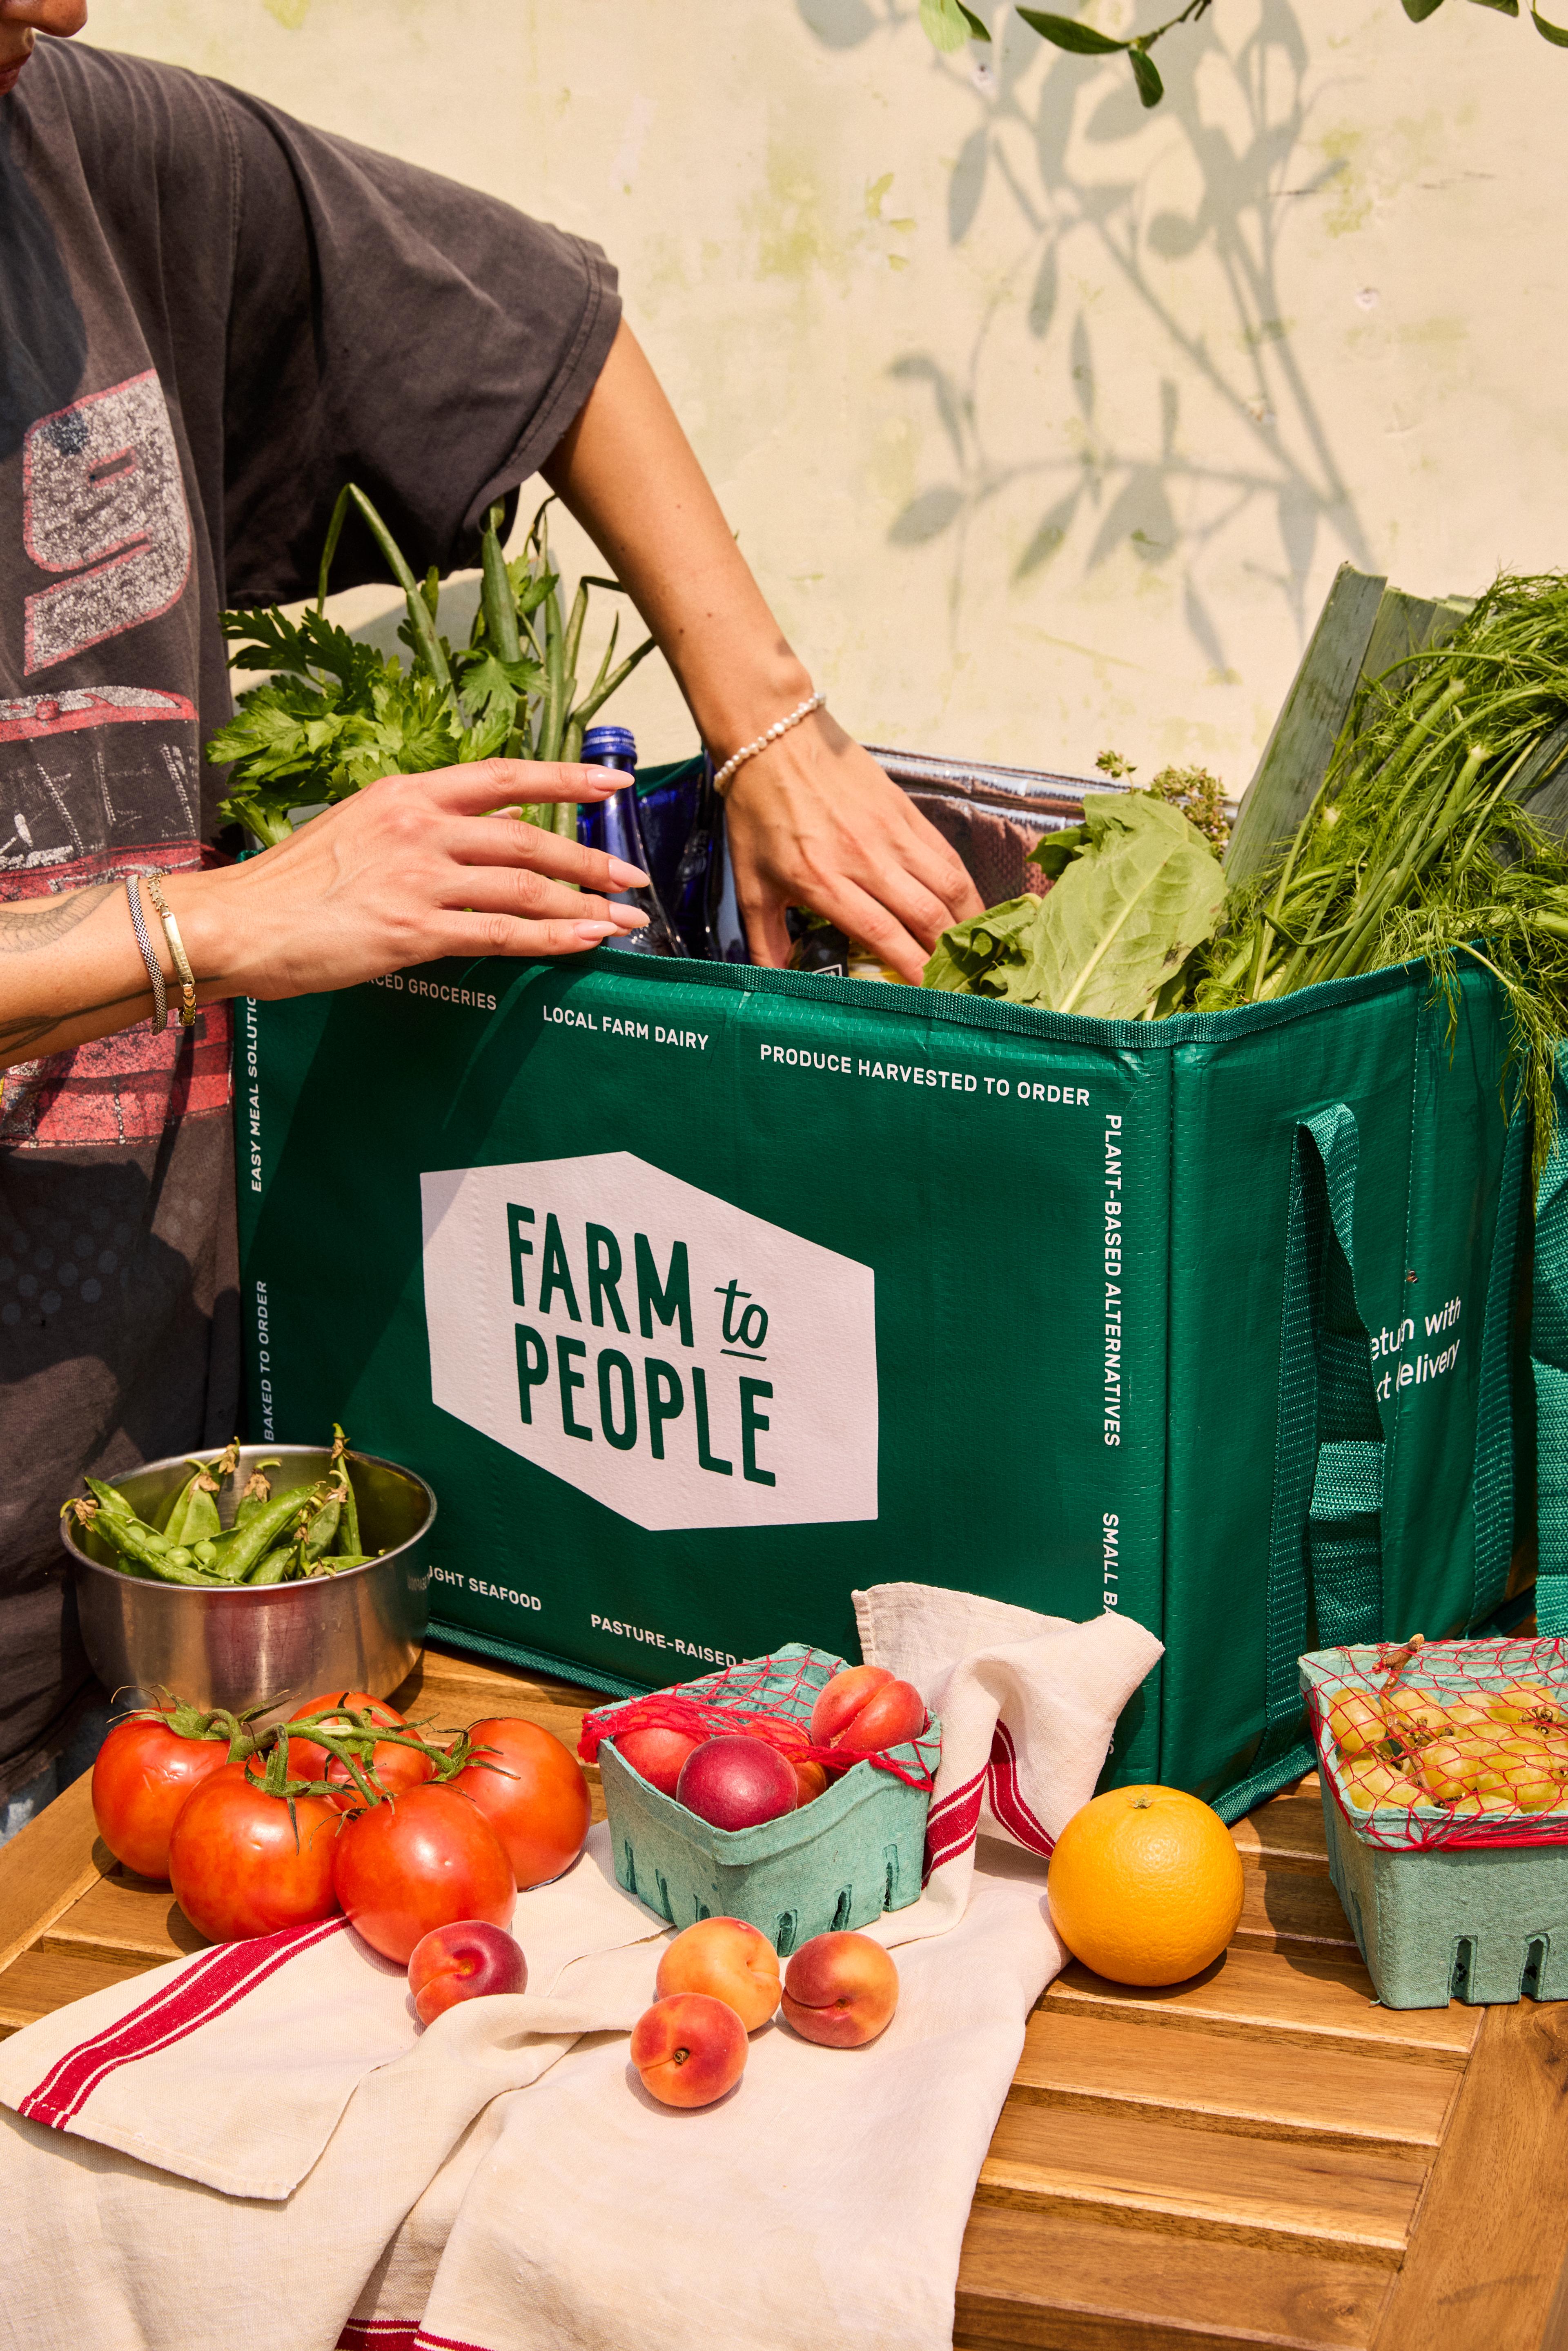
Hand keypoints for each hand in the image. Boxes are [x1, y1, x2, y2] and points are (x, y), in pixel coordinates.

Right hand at [170, 758, 647, 1001]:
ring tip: (624, 919)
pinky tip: (585, 943)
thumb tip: (477, 835)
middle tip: (633, 875)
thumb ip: (419, 828)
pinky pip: (501, 934)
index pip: (505, 775)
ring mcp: (419, 879)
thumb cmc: (292, 884)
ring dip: (584, 904)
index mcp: (407, 794)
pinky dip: (552, 939)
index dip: (568, 777)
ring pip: (525, 887)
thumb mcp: (358, 830)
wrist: (239, 923)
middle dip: (591, 858)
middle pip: (529, 836)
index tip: (616, 782)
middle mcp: (420, 827)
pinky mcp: (414, 931)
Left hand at [722, 712, 981, 982]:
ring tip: (975, 950)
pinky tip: (968, 906)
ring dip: (967, 922)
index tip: (930, 995)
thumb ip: (765, 940)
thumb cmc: (759, 812)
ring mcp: (889, 833)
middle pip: (924, 916)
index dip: (913, 969)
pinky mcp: (904, 811)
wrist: (773, 739)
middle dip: (948, 954)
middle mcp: (863, 859)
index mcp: (823, 881)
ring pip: (947, 885)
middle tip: (960, 981)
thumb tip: (773, 985)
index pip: (883, 935)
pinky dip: (963, 886)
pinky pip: (945, 855)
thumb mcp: (751, 884)